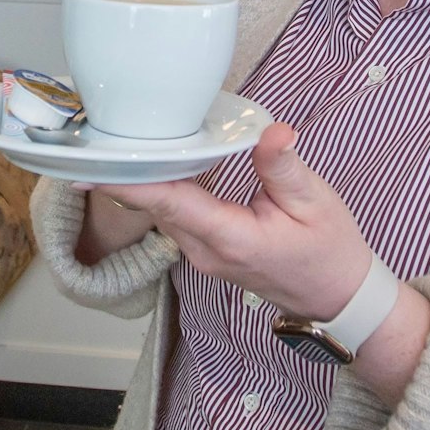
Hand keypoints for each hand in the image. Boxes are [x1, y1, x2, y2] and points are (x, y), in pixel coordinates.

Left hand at [99, 123, 374, 320]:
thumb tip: (272, 132)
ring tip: (120, 144)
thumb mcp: (316, 202)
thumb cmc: (330, 251)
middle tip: (101, 136)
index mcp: (231, 237)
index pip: (169, 203)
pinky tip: (156, 165)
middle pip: (157, 206)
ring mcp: (204, 257)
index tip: (91, 169)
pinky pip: (175, 218)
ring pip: (163, 213)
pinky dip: (162, 192)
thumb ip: (283, 167)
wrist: (338, 298)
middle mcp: (207, 252)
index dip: (129, 183)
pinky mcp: (207, 253)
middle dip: (129, 172)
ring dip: (143, 182)